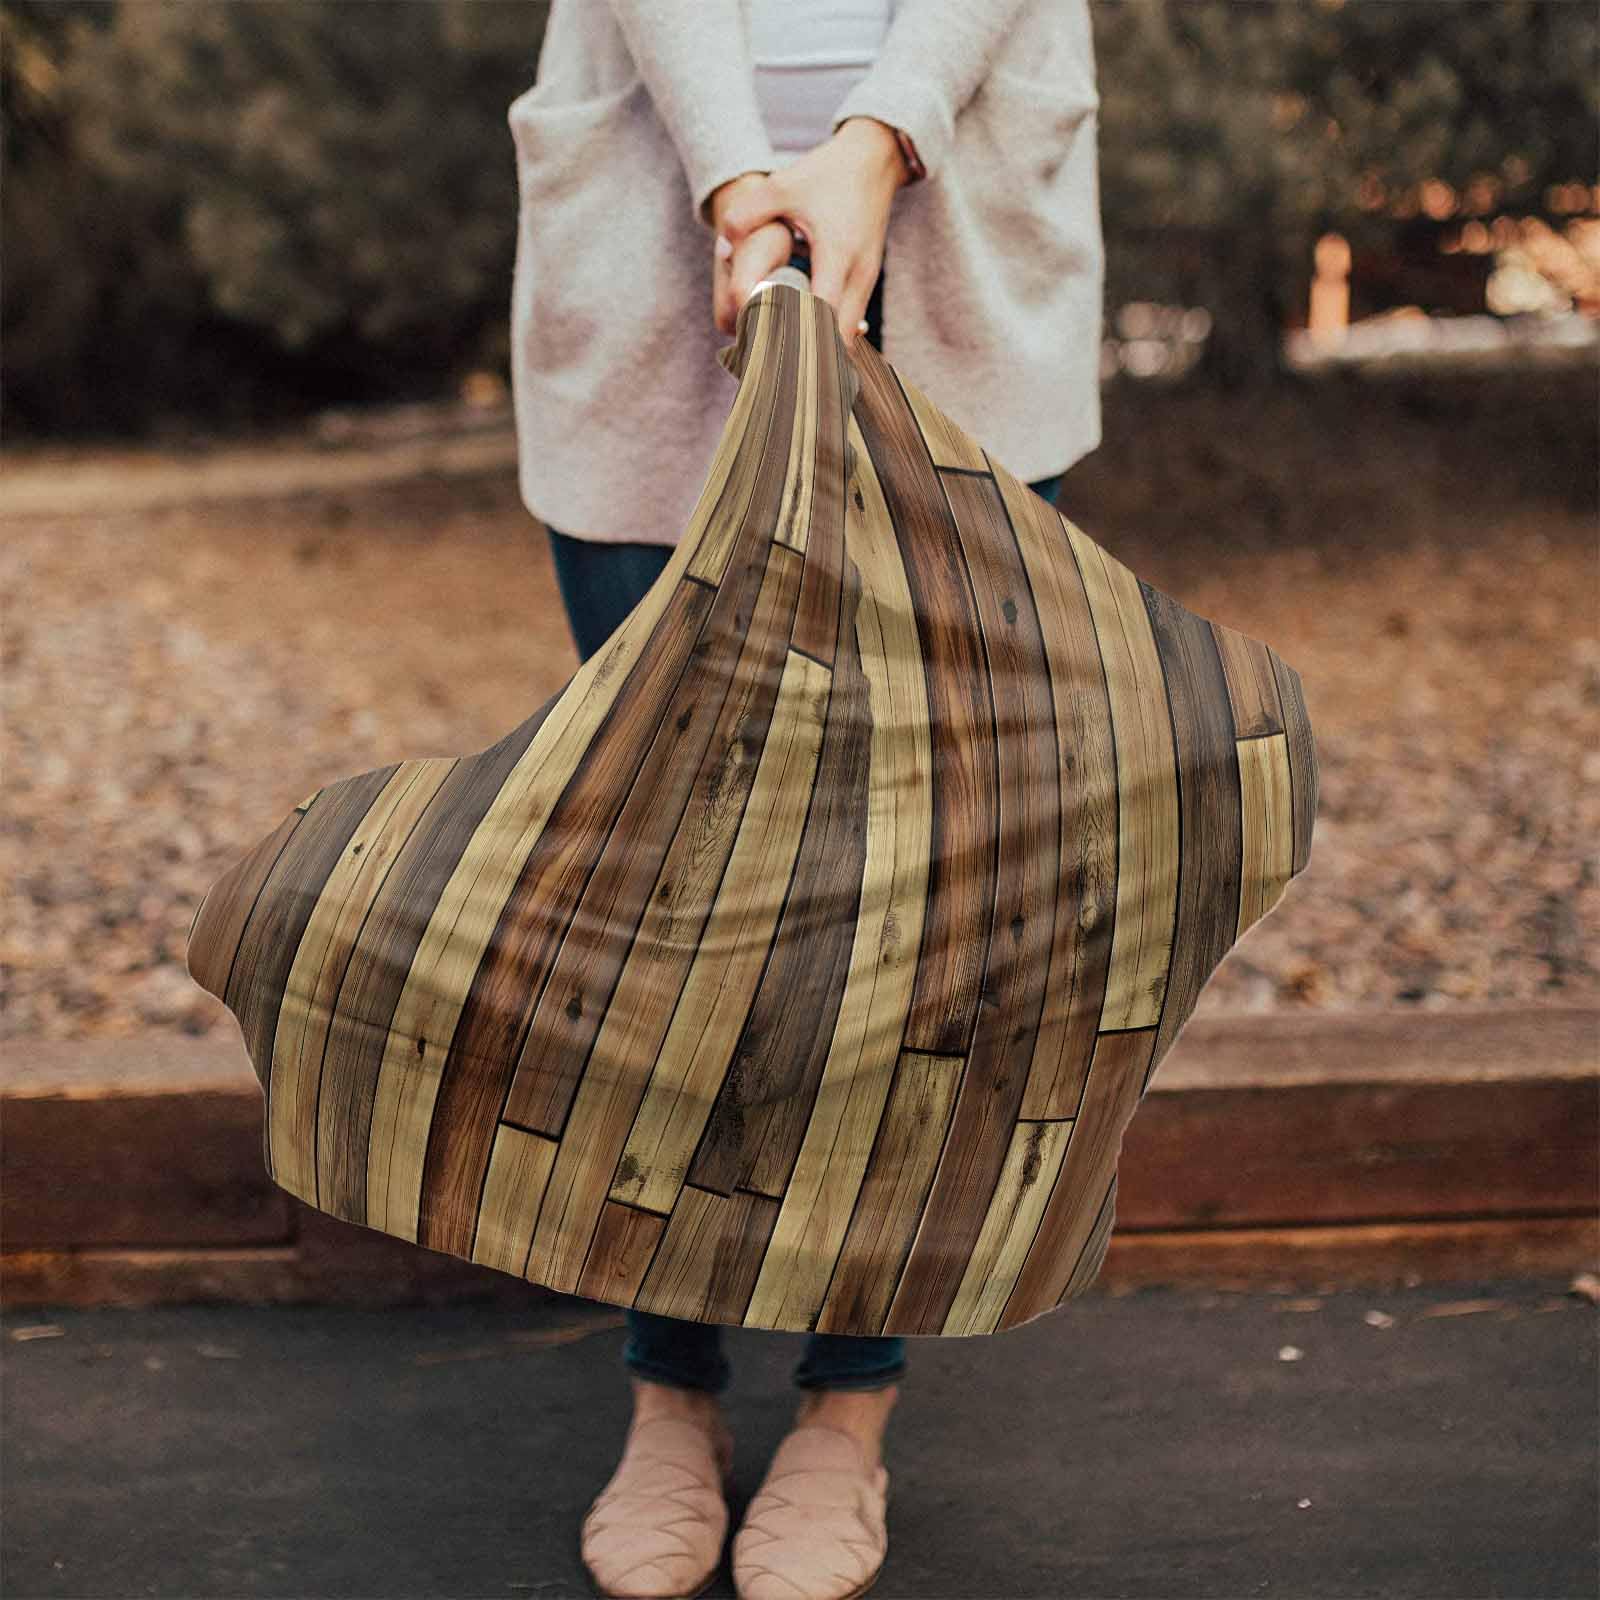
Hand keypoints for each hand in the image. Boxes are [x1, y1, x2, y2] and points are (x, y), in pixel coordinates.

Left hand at [712, 118, 907, 350]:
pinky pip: (850, 325)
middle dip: (810, 360)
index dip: (798, 340)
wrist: (874, 160)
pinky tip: (804, 345)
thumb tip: (722, 246)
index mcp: (837, 255)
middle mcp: (858, 275)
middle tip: (774, 372)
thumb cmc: (828, 173)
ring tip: (786, 366)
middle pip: (839, 340)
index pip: (822, 316)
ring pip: (848, 338)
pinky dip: (830, 339)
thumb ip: (747, 213)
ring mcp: (867, 282)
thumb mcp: (783, 185)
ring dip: (820, 352)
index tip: (771, 356)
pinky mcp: (866, 283)